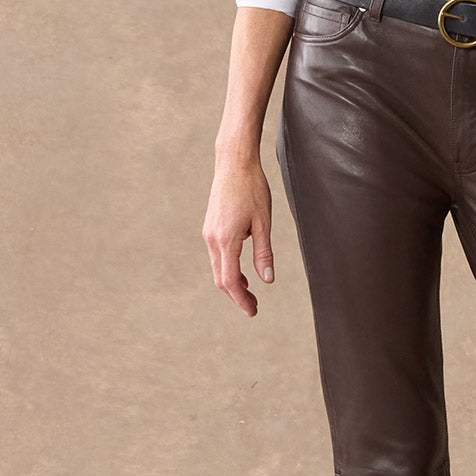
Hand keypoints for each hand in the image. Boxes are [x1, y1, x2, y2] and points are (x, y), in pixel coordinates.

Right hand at [205, 153, 275, 317]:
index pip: (231, 281)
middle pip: (221, 279)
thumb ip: (264, 253)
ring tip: (250, 293)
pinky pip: (216, 255)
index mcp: (226, 240)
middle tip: (254, 308)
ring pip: (217, 268)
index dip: (242, 300)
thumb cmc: (252, 189)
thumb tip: (267, 280)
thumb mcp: (264, 223)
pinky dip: (228, 268)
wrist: (234, 163)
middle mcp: (212, 239)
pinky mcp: (210, 227)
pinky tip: (242, 271)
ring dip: (232, 283)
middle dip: (237, 296)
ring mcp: (208, 233)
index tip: (253, 312)